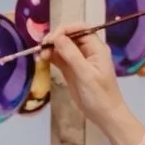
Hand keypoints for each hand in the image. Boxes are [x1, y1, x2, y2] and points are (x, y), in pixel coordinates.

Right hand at [42, 24, 143, 144]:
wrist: (104, 115)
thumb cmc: (99, 95)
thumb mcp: (85, 74)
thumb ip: (71, 55)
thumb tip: (57, 37)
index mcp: (96, 48)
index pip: (80, 28)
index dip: (65, 29)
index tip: (51, 39)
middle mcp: (87, 50)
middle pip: (69, 36)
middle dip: (54, 39)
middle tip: (42, 48)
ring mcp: (78, 60)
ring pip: (62, 47)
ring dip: (50, 48)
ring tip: (40, 56)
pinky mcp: (71, 70)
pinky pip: (59, 58)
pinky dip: (50, 57)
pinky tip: (42, 60)